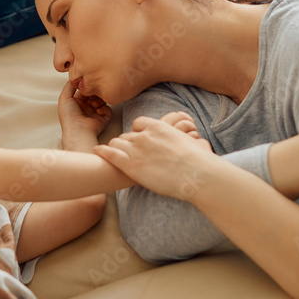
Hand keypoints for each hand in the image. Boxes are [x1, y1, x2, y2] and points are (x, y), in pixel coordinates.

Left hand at [58, 81, 110, 145]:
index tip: (88, 85)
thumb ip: (69, 85)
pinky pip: (108, 110)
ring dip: (99, 100)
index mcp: (76, 103)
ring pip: (102, 101)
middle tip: (93, 93)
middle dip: (95, 93)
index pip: (85, 90)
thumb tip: (76, 77)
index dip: (87, 87)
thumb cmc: (69, 116)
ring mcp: (95, 113)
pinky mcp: (103, 119)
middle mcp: (86, 107)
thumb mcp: (64, 97)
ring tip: (94, 104)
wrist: (78, 130)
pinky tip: (99, 110)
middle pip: (94, 94)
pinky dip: (105, 108)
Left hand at [93, 115, 216, 200]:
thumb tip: (201, 145)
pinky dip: (102, 151)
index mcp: (159, 127)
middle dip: (127, 143)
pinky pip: (110, 154)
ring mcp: (136, 150)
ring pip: (116, 143)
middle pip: (127, 135)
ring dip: (115, 148)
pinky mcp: (130, 165)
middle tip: (128, 153)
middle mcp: (145, 136)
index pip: (139, 123)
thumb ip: (190, 142)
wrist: (196, 175)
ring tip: (112, 154)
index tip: (139, 140)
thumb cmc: (199, 163)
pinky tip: (96, 151)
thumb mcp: (195, 145)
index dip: (138, 133)